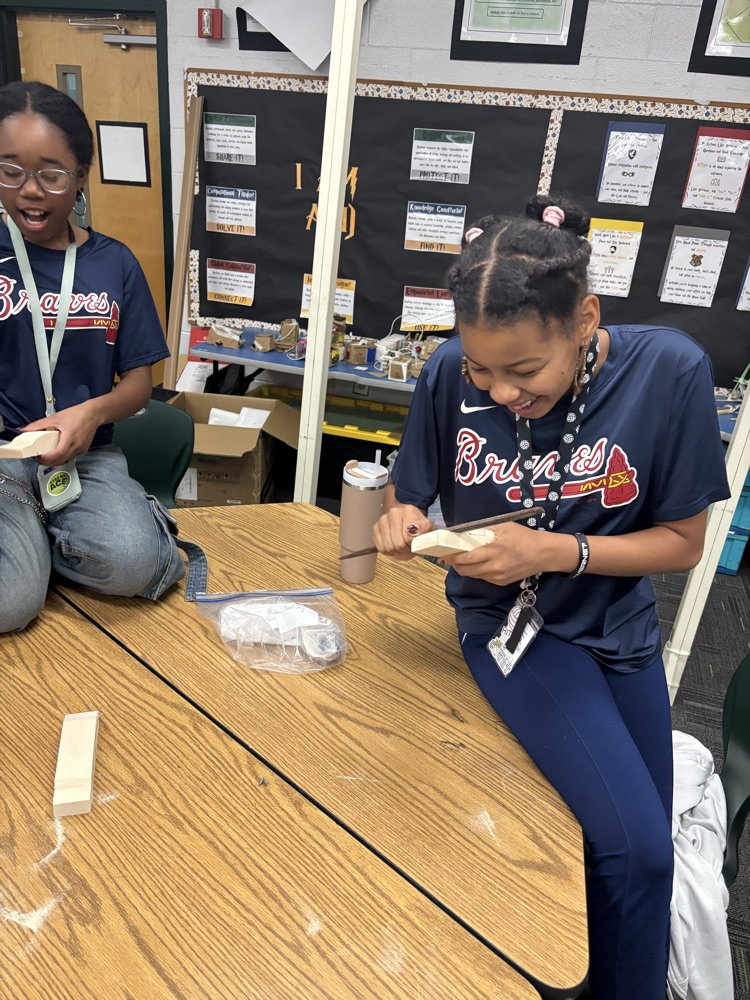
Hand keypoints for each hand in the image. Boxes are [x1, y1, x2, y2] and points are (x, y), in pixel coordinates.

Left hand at [22, 401, 99, 465]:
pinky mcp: (83, 450)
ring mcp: (81, 450)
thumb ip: (39, 425)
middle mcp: (76, 447)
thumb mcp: (55, 417)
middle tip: (37, 457)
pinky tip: (56, 451)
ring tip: (45, 455)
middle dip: (47, 462)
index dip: (45, 459)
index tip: (36, 456)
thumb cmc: (76, 414)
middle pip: (59, 461)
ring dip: (54, 460)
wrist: (94, 414)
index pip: (56, 455)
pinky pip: (70, 457)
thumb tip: (24, 429)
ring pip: (65, 460)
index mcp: (69, 439)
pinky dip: (61, 457)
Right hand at [374, 504, 433, 560]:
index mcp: (409, 511)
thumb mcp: (428, 528)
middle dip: (405, 549)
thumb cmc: (419, 525)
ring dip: (396, 551)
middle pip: (399, 544)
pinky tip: (393, 546)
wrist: (407, 517)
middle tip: (409, 546)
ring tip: (401, 546)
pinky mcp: (375, 527)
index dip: (414, 544)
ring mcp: (383, 520)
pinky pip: (380, 548)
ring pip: (389, 547)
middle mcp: (394, 513)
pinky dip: (387, 551)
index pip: (410, 536)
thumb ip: (427, 532)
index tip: (416, 542)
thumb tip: (417, 533)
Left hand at [440, 521, 555, 585]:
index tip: (444, 551)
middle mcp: (494, 567)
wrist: (543, 554)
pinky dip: (476, 571)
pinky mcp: (500, 583)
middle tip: (449, 556)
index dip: (452, 556)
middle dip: (454, 563)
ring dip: (464, 568)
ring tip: (461, 559)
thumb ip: (483, 529)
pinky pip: (482, 577)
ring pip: (472, 575)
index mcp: (493, 551)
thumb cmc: (522, 536)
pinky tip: (478, 563)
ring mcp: (497, 577)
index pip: (465, 558)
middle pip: (465, 570)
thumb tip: (464, 531)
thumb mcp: (503, 527)